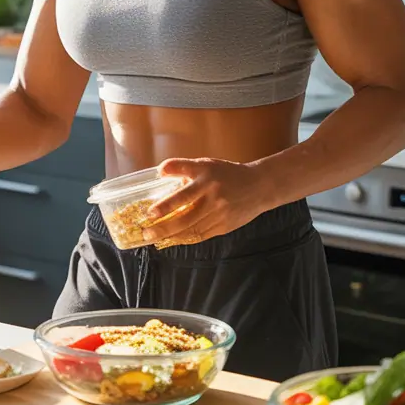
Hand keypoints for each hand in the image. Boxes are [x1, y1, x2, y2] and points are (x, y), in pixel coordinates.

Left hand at [142, 157, 270, 246]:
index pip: (182, 192)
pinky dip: (185, 238)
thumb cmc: (227, 173)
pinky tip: (172, 239)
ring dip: (171, 236)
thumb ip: (183, 168)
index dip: (166, 204)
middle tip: (146, 231)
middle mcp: (212, 195)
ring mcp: (219, 213)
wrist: (259, 186)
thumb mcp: (205, 164)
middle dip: (163, 227)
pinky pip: (201, 235)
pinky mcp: (224, 226)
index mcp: (206, 177)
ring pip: (192, 229)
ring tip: (154, 238)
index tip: (150, 211)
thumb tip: (159, 172)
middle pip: (184, 216)